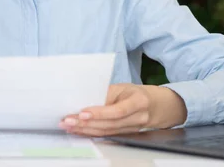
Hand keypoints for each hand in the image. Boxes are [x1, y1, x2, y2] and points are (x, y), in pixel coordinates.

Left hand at [59, 83, 186, 136]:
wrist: (156, 106)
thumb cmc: (135, 93)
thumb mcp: (123, 87)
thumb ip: (106, 93)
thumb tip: (84, 99)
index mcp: (139, 101)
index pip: (117, 110)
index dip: (99, 113)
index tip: (81, 113)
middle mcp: (138, 118)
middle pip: (109, 124)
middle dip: (85, 123)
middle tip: (67, 120)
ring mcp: (133, 129)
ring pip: (106, 132)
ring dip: (84, 130)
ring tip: (68, 126)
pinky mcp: (125, 135)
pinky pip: (106, 136)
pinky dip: (90, 133)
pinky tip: (78, 131)